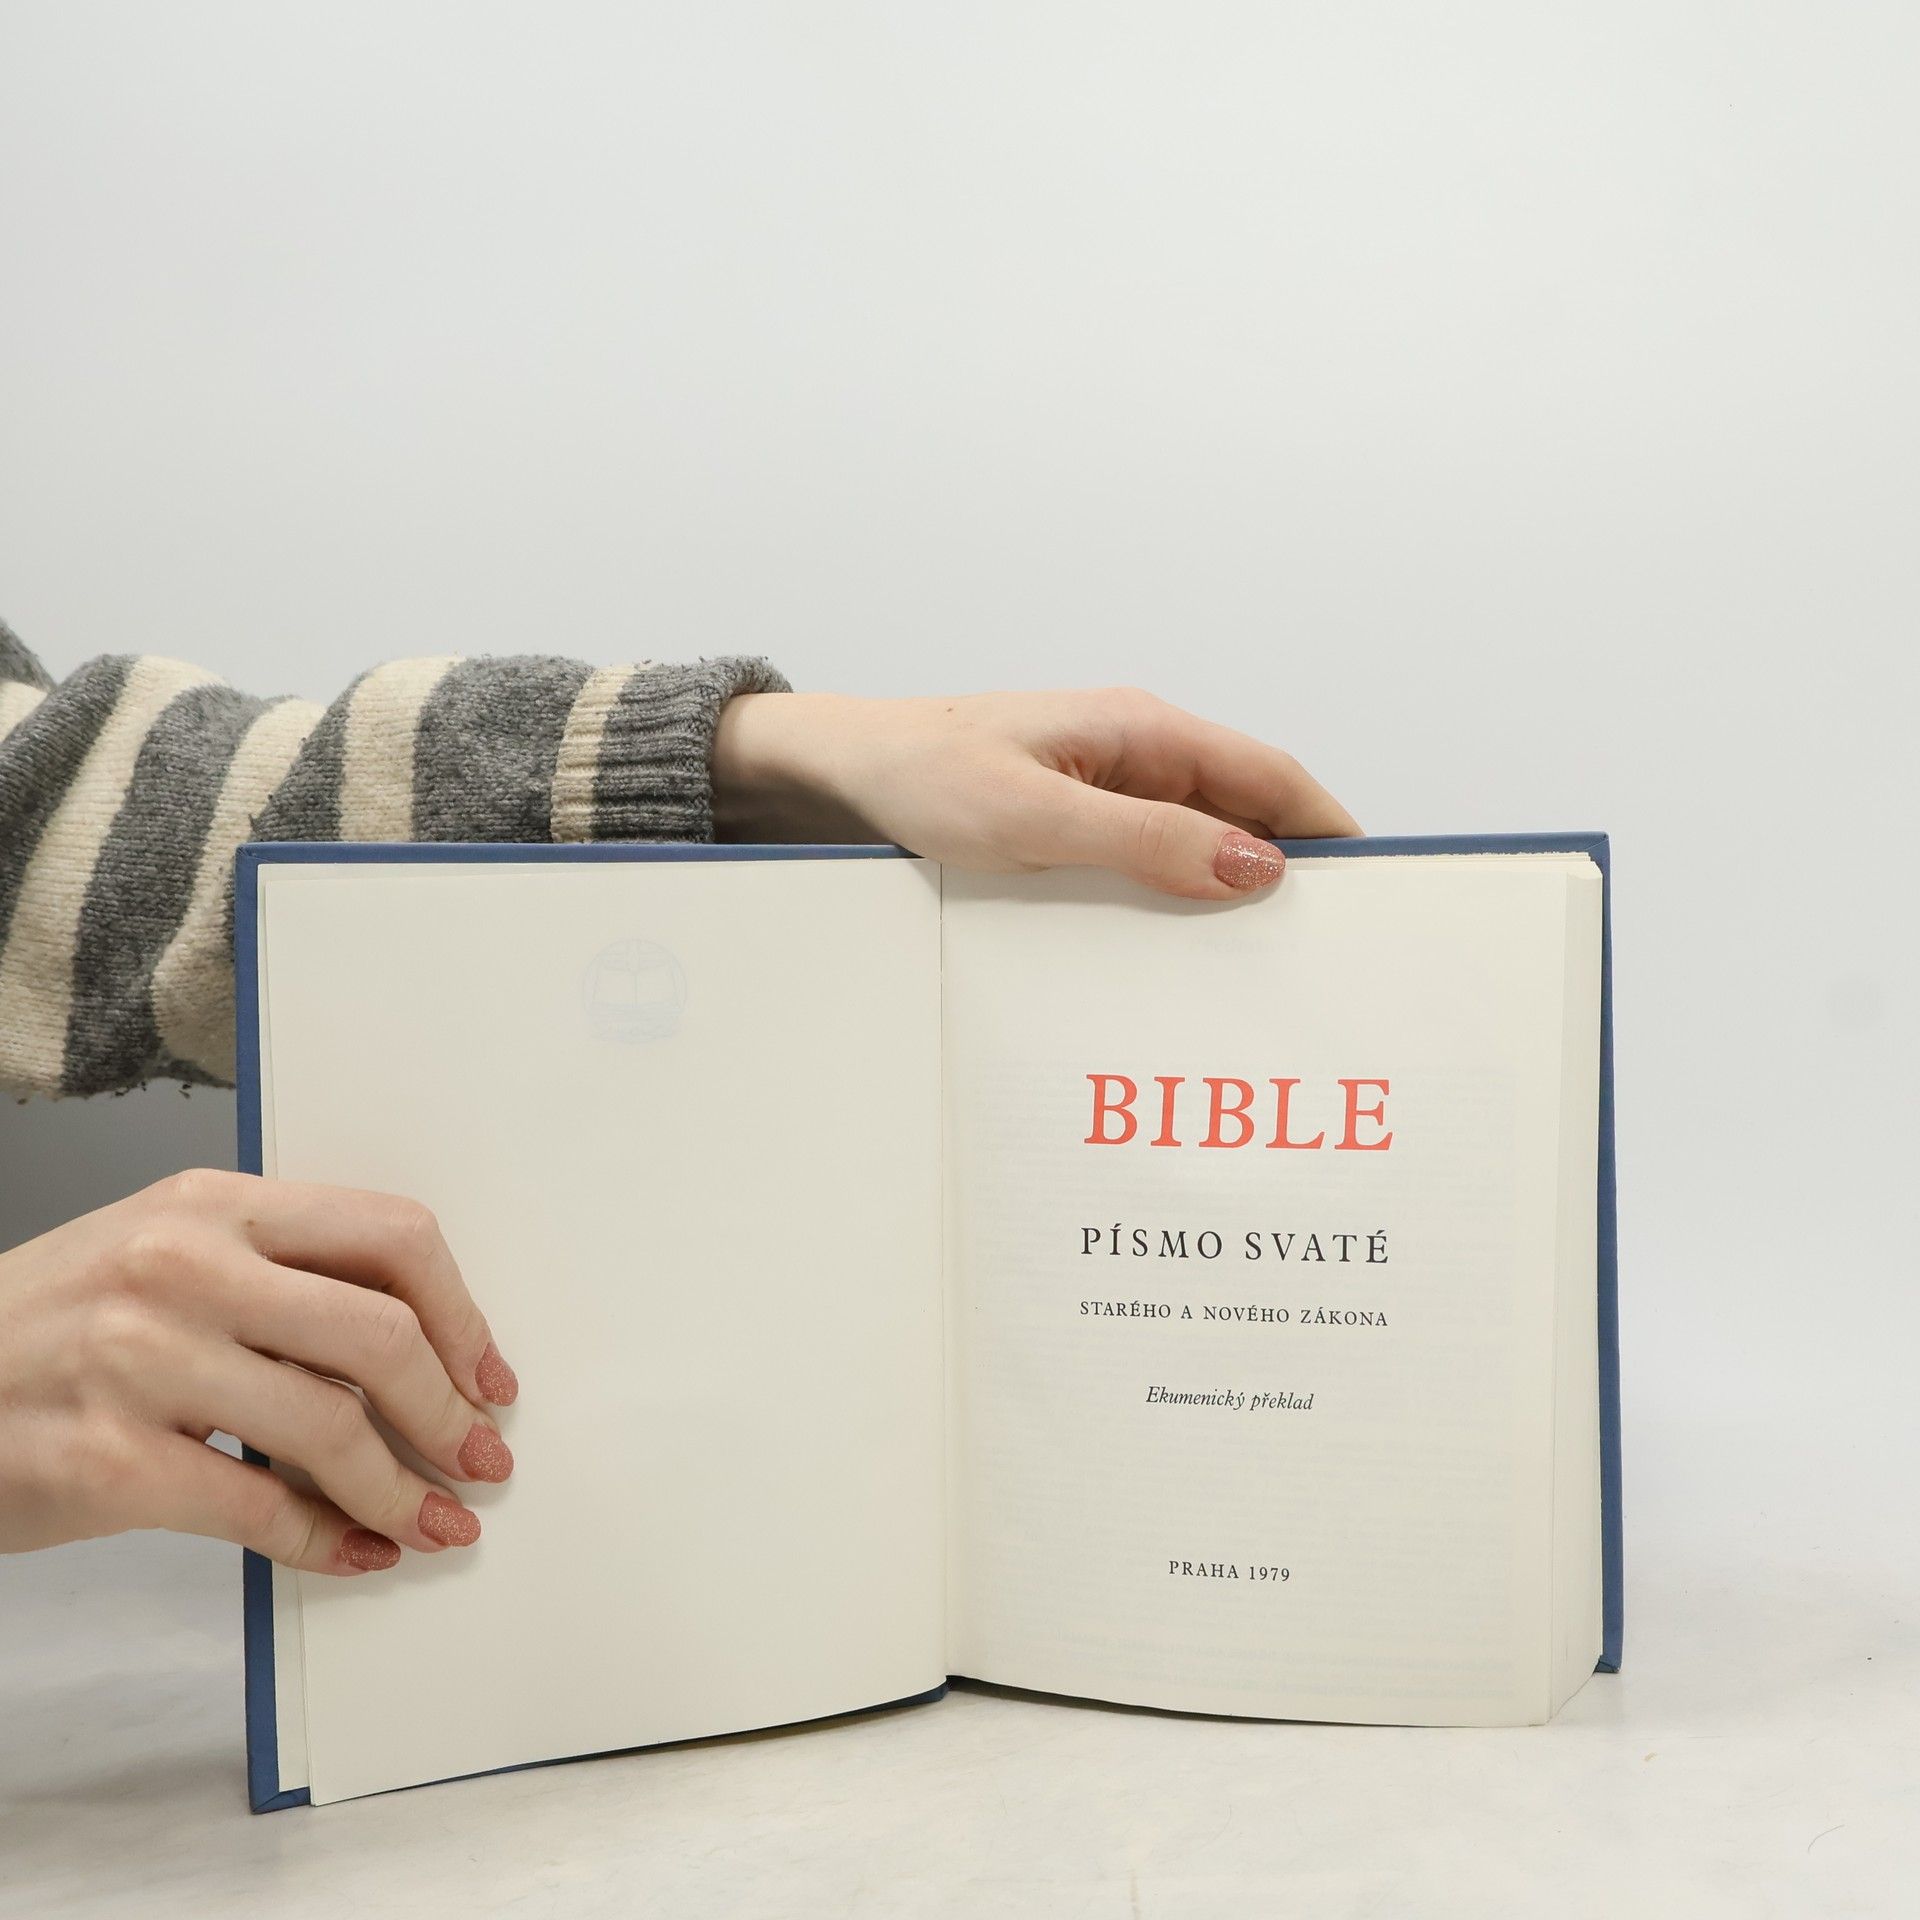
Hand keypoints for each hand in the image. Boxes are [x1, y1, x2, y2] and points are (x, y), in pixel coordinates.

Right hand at [0, 1171, 518, 1573]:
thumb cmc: (50, 1325)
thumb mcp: (164, 1256)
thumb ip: (282, 1279)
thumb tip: (421, 1355)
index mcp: (213, 1203)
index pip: (390, 1235)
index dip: (463, 1315)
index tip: (490, 1374)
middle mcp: (182, 1267)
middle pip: (381, 1335)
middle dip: (450, 1411)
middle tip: (483, 1456)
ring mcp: (139, 1362)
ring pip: (332, 1430)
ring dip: (404, 1491)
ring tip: (437, 1521)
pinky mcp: (105, 1462)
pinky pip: (259, 1509)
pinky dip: (326, 1541)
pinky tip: (358, 1551)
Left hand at [712, 687, 1358, 899]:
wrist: (844, 771)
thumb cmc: (926, 777)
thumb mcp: (1037, 820)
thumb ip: (1148, 842)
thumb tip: (1257, 866)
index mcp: (1144, 730)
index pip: (1272, 777)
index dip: (1331, 832)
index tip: (1375, 893)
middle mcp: (1139, 752)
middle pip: (1247, 812)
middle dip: (1291, 872)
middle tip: (1325, 950)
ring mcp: (1110, 786)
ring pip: (1201, 840)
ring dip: (1231, 892)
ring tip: (1262, 966)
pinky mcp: (1079, 819)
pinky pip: (1151, 857)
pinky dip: (1177, 897)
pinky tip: (1179, 950)